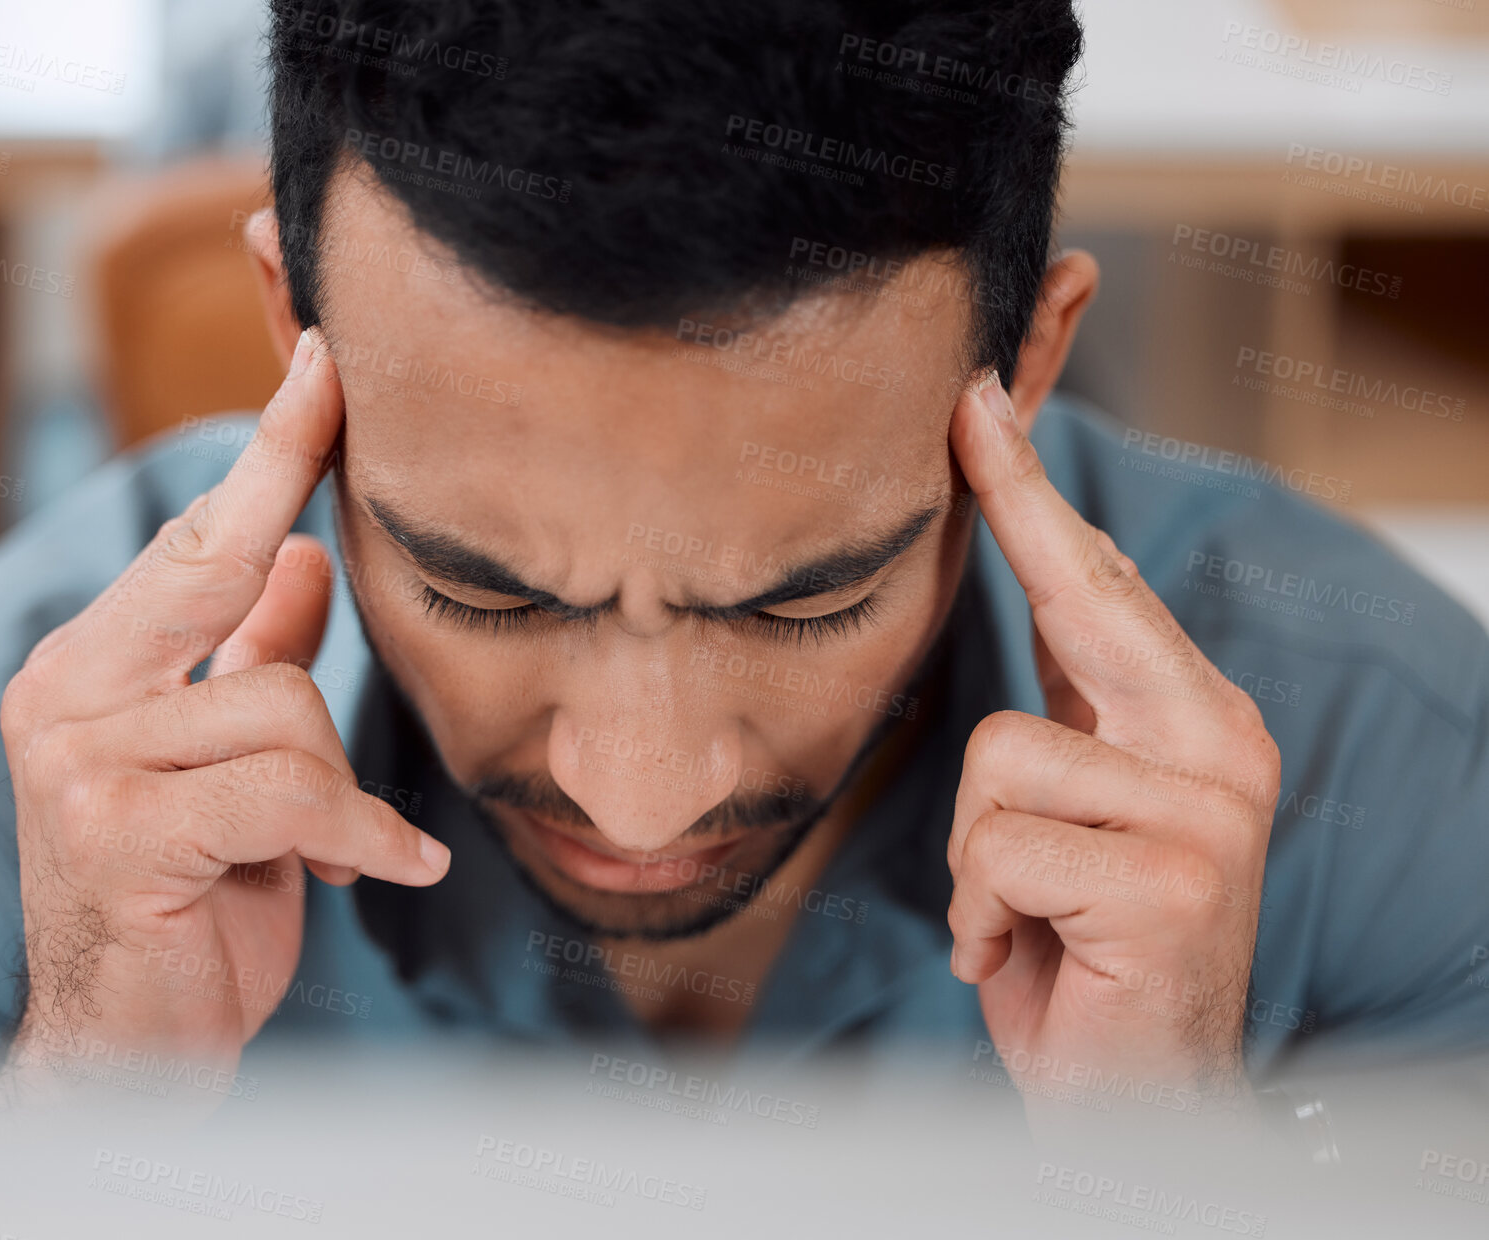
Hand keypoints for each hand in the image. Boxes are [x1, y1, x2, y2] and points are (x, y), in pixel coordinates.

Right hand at [0, 329, 447, 1117]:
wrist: (129, 1048)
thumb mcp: (233, 765)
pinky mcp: (123, 837)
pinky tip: (381, 868)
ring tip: (323, 847)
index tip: (324, 362)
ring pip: (280, 703)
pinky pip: (291, 792)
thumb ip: (252, 658)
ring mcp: (82, 765)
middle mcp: (66, 698)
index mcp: (90, 671)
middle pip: (218, 570)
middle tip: (334, 385)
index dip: (265, 451)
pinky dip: (358, 833)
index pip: (192, 543)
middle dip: (286, 485)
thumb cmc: (192, 893)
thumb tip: (306, 556)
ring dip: (334, 787)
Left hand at [946, 374, 1277, 1121]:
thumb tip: (1062, 584)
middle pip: (1082, 599)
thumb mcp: (1073, 820)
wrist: (1136, 1105)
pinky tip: (1023, 957)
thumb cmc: (1086, 952)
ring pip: (999, 755)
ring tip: (1015, 918)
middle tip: (967, 404)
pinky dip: (980, 915)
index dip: (1033, 495)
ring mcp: (1205, 810)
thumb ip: (1076, 713)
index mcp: (1193, 724)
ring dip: (972, 858)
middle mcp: (1219, 747)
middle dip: (1016, 505)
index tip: (978, 406)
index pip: (1102, 588)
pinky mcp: (1170, 877)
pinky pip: (998, 847)